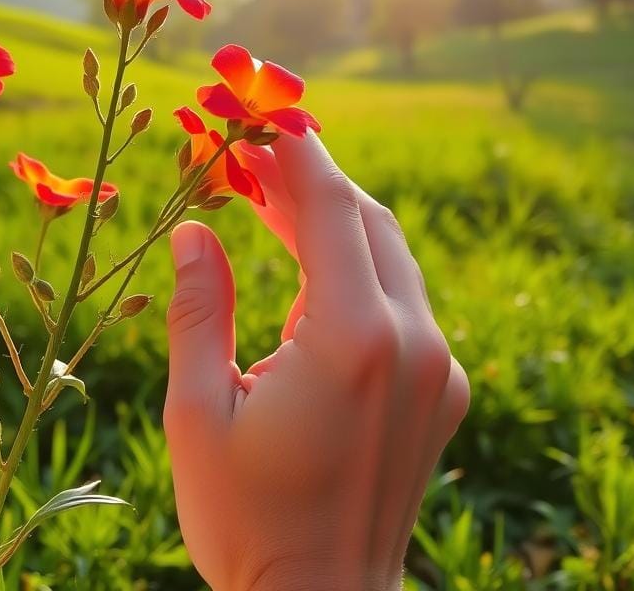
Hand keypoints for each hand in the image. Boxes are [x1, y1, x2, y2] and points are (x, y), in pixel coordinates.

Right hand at [162, 130, 470, 590]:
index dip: (295, 151)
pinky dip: (354, 266)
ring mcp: (438, 367)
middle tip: (249, 154)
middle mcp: (412, 343)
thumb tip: (191, 230)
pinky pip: (400, 298)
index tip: (262, 112)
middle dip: (308, 178)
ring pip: (387, 254)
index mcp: (351, 342)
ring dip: (330, 219)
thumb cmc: (246, 520)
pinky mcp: (442, 388)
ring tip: (265, 197)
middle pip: (366, 219)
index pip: (330, 208)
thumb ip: (198, 308)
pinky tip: (305, 271)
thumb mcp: (198, 413)